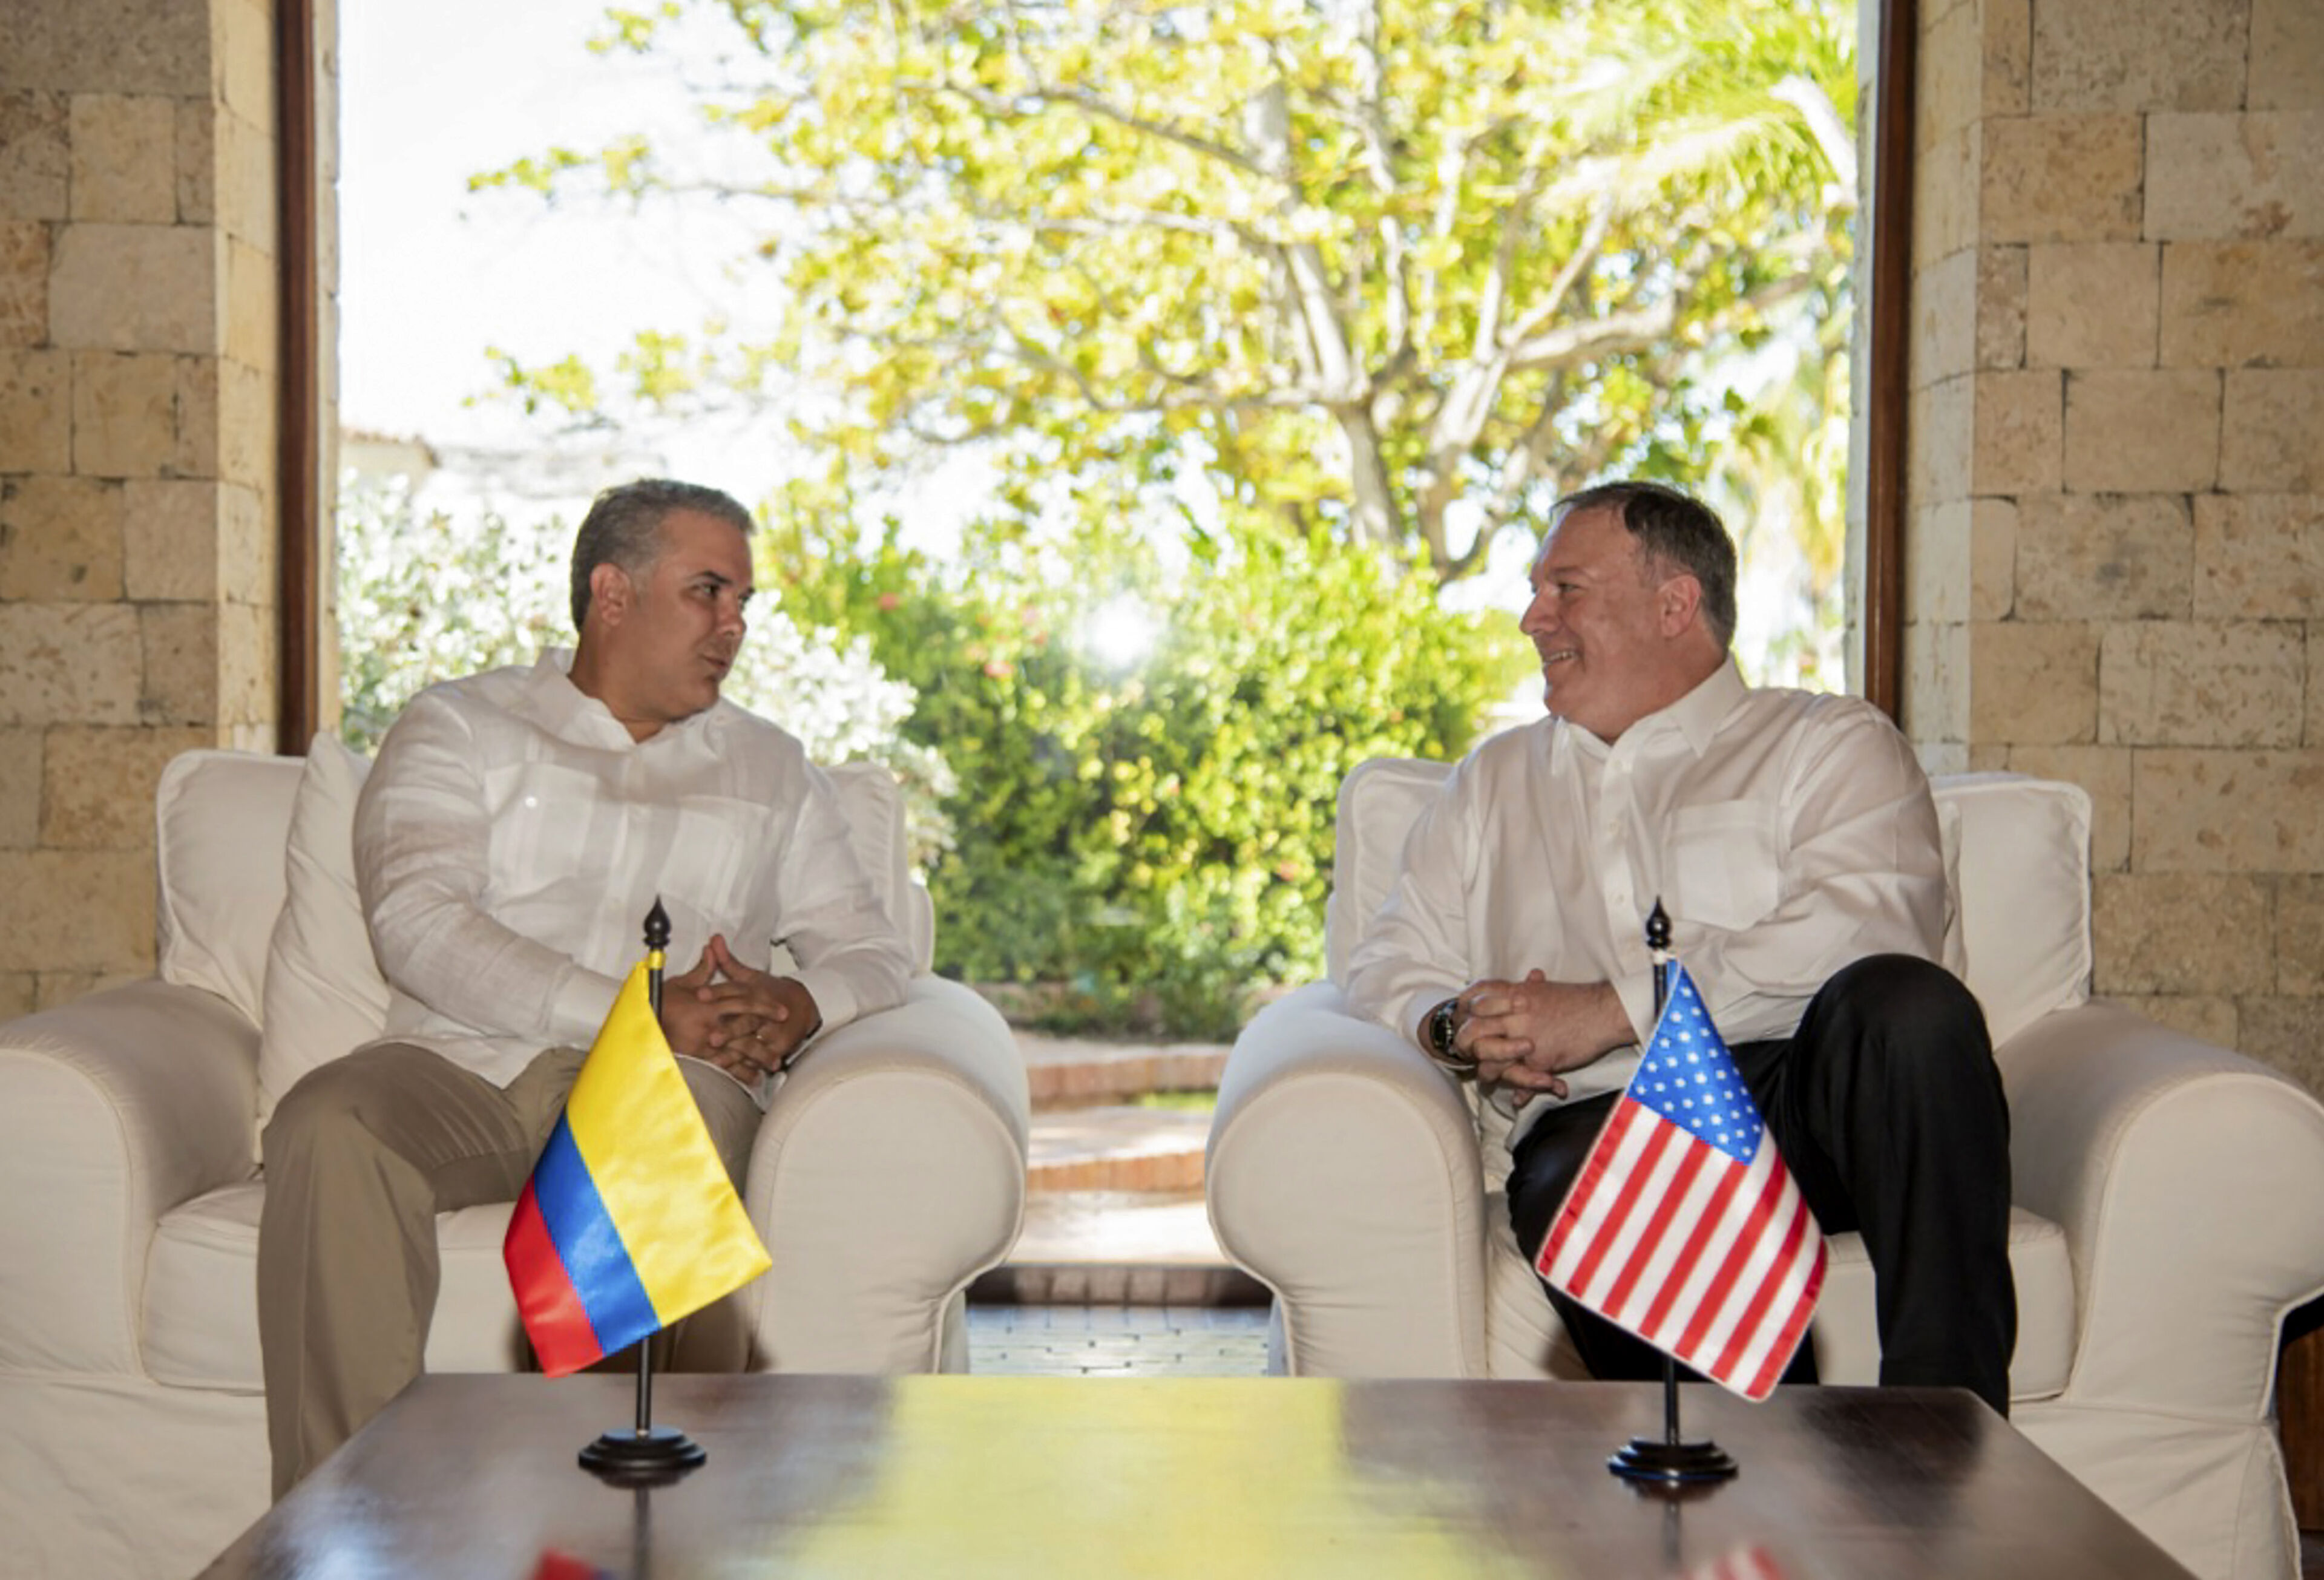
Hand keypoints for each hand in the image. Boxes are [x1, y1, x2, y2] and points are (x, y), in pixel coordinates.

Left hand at [665, 934, 822, 1079]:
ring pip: (753, 1043)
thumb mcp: (751, 976)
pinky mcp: (780, 1046)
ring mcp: (774, 1030)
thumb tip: (714, 939)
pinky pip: (762, 1058)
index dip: (717, 992)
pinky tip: (734, 1073)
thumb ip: (728, 960)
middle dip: (730, 1030)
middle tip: (712, 1038)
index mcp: (755, 991)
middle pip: (746, 1019)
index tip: (700, 995)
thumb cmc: (771, 991)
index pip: (734, 990)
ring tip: (719, 1060)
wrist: (805, 1006)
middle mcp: (764, 1011)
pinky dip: (749, 1067)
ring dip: (736, 1053)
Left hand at [1455, 971, 1630, 1104]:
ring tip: (1488, 1079)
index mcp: (1514, 994)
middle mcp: (1514, 1014)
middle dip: (1467, 1045)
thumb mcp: (1549, 989)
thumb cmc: (1578, 1000)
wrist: (1604, 1012)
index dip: (1464, 1011)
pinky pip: (1520, 1077)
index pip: (1475, 1000)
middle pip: (1474, 1030)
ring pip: (1491, 1058)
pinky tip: (1516, 1100)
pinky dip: (1519, 1091)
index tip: (1461, 1020)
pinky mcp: (1539, 1058)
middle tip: (1467, 1055)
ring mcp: (1524, 1037)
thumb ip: (1532, 987)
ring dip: (1487, 1072)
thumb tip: (1531, 977)